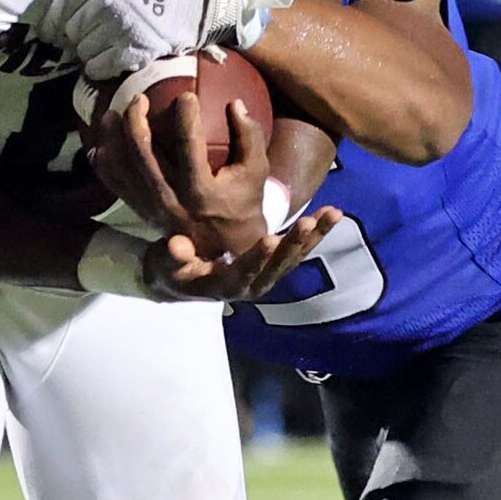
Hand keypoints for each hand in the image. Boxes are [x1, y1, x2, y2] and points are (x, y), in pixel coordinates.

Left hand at [27, 0, 259, 80]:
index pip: (61, 5)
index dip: (54, 19)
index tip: (57, 26)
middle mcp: (106, 3)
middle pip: (71, 30)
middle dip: (72, 34)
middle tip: (79, 36)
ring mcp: (121, 29)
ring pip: (83, 49)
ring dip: (85, 50)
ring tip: (94, 46)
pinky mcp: (136, 51)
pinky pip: (101, 67)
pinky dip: (97, 66)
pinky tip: (103, 60)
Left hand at [92, 91, 270, 257]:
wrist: (227, 245)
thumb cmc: (243, 201)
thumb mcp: (256, 171)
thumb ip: (249, 136)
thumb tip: (235, 103)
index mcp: (201, 192)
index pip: (189, 148)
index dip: (186, 118)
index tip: (186, 95)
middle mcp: (172, 201)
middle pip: (143, 157)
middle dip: (135, 122)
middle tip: (139, 98)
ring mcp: (153, 207)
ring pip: (122, 170)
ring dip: (112, 139)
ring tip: (110, 113)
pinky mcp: (142, 210)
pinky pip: (115, 185)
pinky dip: (104, 164)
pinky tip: (100, 143)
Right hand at [144, 210, 342, 304]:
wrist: (184, 280)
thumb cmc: (173, 270)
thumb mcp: (167, 264)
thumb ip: (173, 257)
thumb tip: (177, 246)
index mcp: (227, 286)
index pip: (244, 273)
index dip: (257, 258)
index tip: (269, 239)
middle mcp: (253, 285)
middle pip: (278, 266)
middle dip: (294, 244)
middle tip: (308, 223)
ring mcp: (267, 275)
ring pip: (295, 257)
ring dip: (315, 236)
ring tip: (333, 213)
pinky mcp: (275, 264)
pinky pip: (299, 249)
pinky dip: (316, 233)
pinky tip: (332, 213)